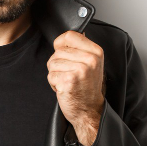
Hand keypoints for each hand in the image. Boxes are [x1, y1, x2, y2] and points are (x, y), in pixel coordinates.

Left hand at [47, 31, 104, 145]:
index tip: (66, 55)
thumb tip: (64, 37)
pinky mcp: (69, 80)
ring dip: (56, 74)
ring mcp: (80, 70)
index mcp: (96, 51)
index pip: (69, 35)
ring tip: (68, 81)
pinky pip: (50, 76)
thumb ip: (79, 49)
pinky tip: (65, 88)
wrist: (89, 110)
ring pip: (52, 63)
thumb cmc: (86, 87)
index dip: (61, 45)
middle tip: (70, 75)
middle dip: (58, 64)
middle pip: (58, 51)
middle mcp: (90, 59)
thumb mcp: (89, 64)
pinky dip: (54, 84)